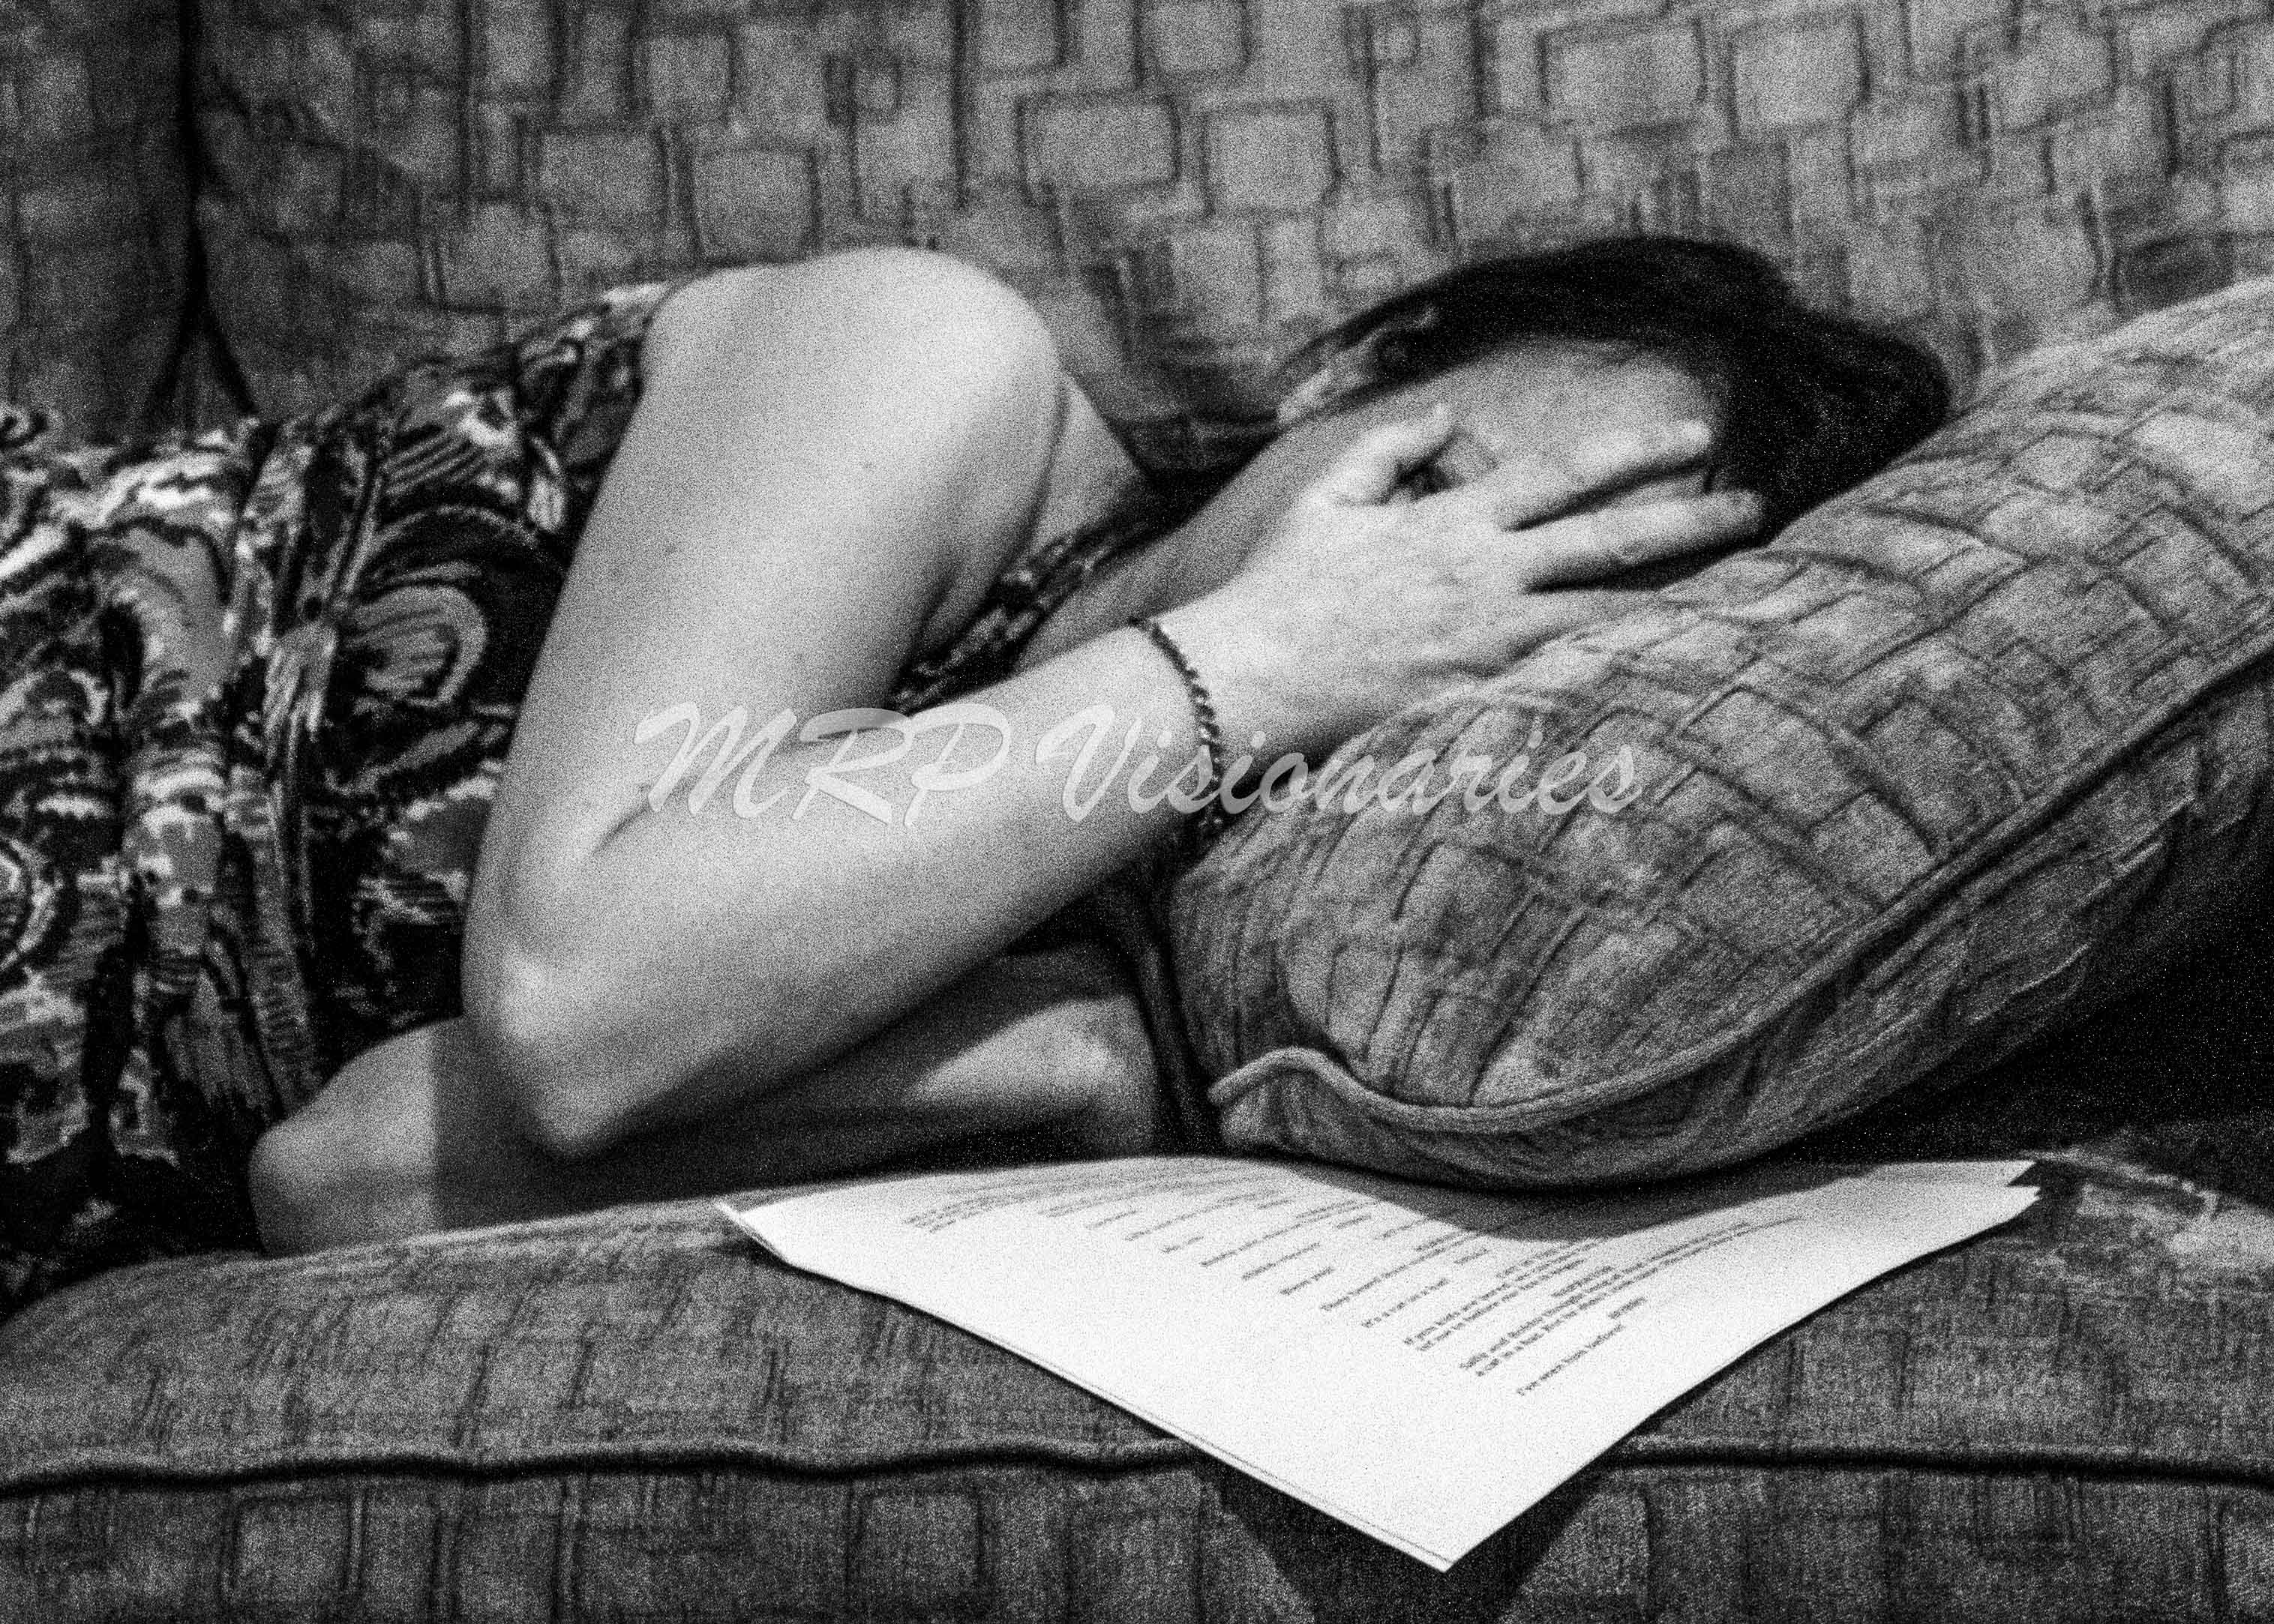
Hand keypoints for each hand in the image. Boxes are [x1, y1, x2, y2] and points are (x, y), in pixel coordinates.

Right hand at [1164, 406, 1760, 754]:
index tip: (1696, 438)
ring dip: (1679, 603)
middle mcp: (1486, 575)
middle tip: (1758, 510)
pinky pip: (1567, 686)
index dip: (1637, 450)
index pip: (1566, 473)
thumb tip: (1443, 417)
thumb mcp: (1326, 497)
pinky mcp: (1477, 700)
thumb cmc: (1281, 589)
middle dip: (1693, 521)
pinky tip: (1674, 674)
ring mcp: (1487, 643)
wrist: (1250, 675)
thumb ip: (1390, 448)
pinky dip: (1622, 677)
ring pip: (1607, 618)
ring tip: (1746, 596)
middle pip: (1612, 542)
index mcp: (1454, 520)